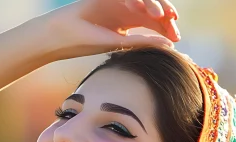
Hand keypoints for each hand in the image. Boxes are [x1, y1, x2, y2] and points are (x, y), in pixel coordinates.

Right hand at [40, 0, 180, 59]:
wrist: (59, 34)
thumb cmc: (85, 42)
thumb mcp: (118, 43)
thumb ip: (143, 42)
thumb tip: (170, 45)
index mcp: (128, 23)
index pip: (153, 23)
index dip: (166, 28)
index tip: (176, 38)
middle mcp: (125, 9)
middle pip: (152, 7)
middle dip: (165, 13)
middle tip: (172, 22)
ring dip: (153, 4)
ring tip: (159, 15)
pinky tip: (138, 8)